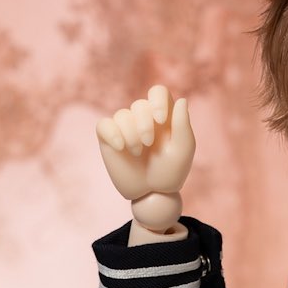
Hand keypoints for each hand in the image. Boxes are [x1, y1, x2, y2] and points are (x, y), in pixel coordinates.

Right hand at [95, 84, 196, 203]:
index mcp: (162, 117)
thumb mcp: (182, 151)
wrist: (152, 195)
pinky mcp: (109, 138)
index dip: (157, 101)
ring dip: (131, 134)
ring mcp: (124, 127)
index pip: (158, 92)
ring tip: (137, 153)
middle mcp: (143, 118)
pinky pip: (104, 125)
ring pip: (122, 115)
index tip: (161, 120)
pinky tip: (120, 147)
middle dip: (144, 124)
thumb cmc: (170, 172)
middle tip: (148, 144)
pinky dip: (112, 134)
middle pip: (139, 105)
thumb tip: (181, 100)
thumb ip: (183, 126)